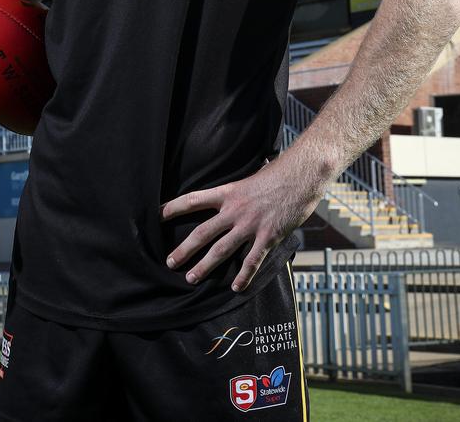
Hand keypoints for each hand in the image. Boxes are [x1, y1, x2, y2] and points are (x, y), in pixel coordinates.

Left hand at [160, 154, 324, 291]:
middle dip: (184, 249)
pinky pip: (252, 260)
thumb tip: (241, 181)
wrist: (302, 175)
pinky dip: (244, 275)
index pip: (193, 200)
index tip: (157, 215)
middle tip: (170, 262)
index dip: (174, 208)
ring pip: (222, 250)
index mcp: (228, 192)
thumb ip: (242, 186)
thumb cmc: (279, 173)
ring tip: (191, 278)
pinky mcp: (268, 236)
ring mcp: (251, 224)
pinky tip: (236, 287)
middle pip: (203, 232)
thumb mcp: (253, 175)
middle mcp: (235, 210)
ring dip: (205, 266)